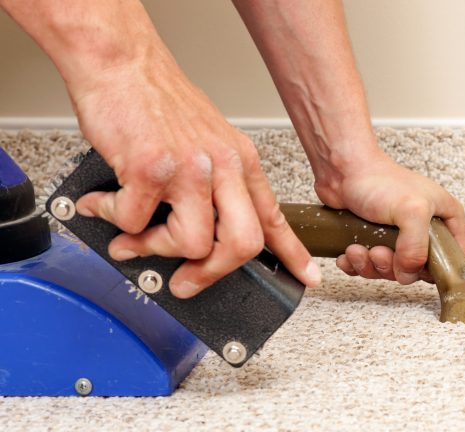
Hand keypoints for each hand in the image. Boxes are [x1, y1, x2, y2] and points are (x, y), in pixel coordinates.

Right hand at [70, 55, 321, 297]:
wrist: (120, 62)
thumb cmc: (156, 100)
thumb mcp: (208, 139)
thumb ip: (215, 184)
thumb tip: (205, 231)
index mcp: (240, 162)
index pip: (274, 217)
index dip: (292, 253)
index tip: (306, 277)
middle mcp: (223, 166)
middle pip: (242, 245)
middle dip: (212, 274)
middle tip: (187, 282)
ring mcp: (189, 169)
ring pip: (192, 244)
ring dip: (154, 248)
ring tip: (132, 235)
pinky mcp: (150, 169)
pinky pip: (136, 222)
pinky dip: (114, 218)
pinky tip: (106, 202)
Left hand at [315, 149, 464, 284]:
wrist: (343, 169)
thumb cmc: (379, 179)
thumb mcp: (412, 212)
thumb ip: (417, 248)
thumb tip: (408, 274)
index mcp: (445, 218)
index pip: (450, 257)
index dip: (431, 268)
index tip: (410, 265)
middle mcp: (425, 228)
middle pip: (416, 269)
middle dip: (392, 267)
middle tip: (379, 252)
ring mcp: (399, 236)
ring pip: (391, 270)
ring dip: (371, 265)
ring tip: (359, 250)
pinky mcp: (375, 240)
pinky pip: (369, 266)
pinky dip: (357, 264)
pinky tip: (349, 253)